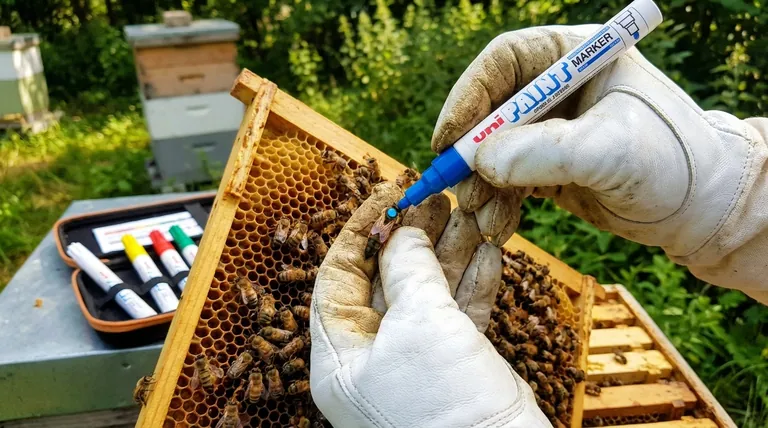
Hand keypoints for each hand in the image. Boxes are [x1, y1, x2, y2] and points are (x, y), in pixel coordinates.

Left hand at [309, 183, 549, 426]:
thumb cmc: (442, 404)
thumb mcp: (419, 323)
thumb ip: (408, 269)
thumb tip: (403, 232)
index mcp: (340, 353)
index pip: (338, 275)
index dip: (363, 230)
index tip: (389, 195)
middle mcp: (371, 357)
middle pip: (386, 279)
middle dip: (413, 237)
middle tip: (436, 199)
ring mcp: (414, 361)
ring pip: (427, 293)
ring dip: (449, 253)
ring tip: (468, 214)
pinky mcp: (453, 365)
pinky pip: (457, 315)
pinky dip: (473, 283)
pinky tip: (488, 252)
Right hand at [432, 25, 767, 302]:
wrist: (700, 208)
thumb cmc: (673, 161)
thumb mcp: (612, 151)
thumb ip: (547, 152)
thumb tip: (483, 162)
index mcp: (572, 58)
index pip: (504, 63)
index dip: (469, 97)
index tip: (448, 139)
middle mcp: (554, 90)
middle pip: (488, 110)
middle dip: (469, 153)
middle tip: (457, 189)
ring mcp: (548, 131)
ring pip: (491, 152)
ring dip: (480, 187)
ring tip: (484, 220)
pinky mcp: (544, 167)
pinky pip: (505, 182)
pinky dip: (496, 205)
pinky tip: (498, 227)